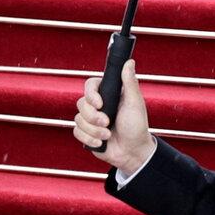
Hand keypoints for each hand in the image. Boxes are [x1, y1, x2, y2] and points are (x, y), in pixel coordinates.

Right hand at [73, 59, 154, 174]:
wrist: (133, 152)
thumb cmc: (137, 126)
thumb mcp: (135, 103)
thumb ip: (129, 82)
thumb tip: (130, 62)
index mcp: (109, 95)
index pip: (90, 86)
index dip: (91, 95)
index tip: (100, 104)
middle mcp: (98, 106)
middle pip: (81, 104)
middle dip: (93, 117)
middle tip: (107, 123)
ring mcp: (91, 120)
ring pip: (78, 120)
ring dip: (94, 130)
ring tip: (108, 135)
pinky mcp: (86, 133)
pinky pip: (76, 132)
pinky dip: (89, 139)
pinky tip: (100, 142)